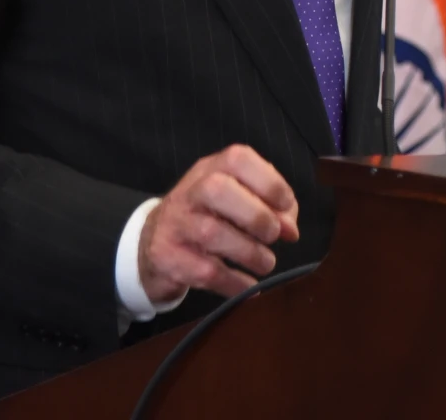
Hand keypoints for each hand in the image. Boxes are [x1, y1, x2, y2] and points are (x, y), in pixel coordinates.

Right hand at [137, 144, 300, 303]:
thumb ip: (270, 207)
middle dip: (255, 216)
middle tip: (273, 236)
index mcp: (212, 168)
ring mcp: (175, 223)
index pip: (239, 159)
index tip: (286, 206)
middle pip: (218, 190)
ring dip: (250, 253)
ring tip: (266, 263)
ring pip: (212, 233)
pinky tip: (249, 285)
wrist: (154, 240)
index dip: (269, 182)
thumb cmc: (208, 215)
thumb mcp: (236, 199)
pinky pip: (205, 271)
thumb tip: (290, 230)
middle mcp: (190, 190)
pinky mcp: (167, 256)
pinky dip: (235, 282)